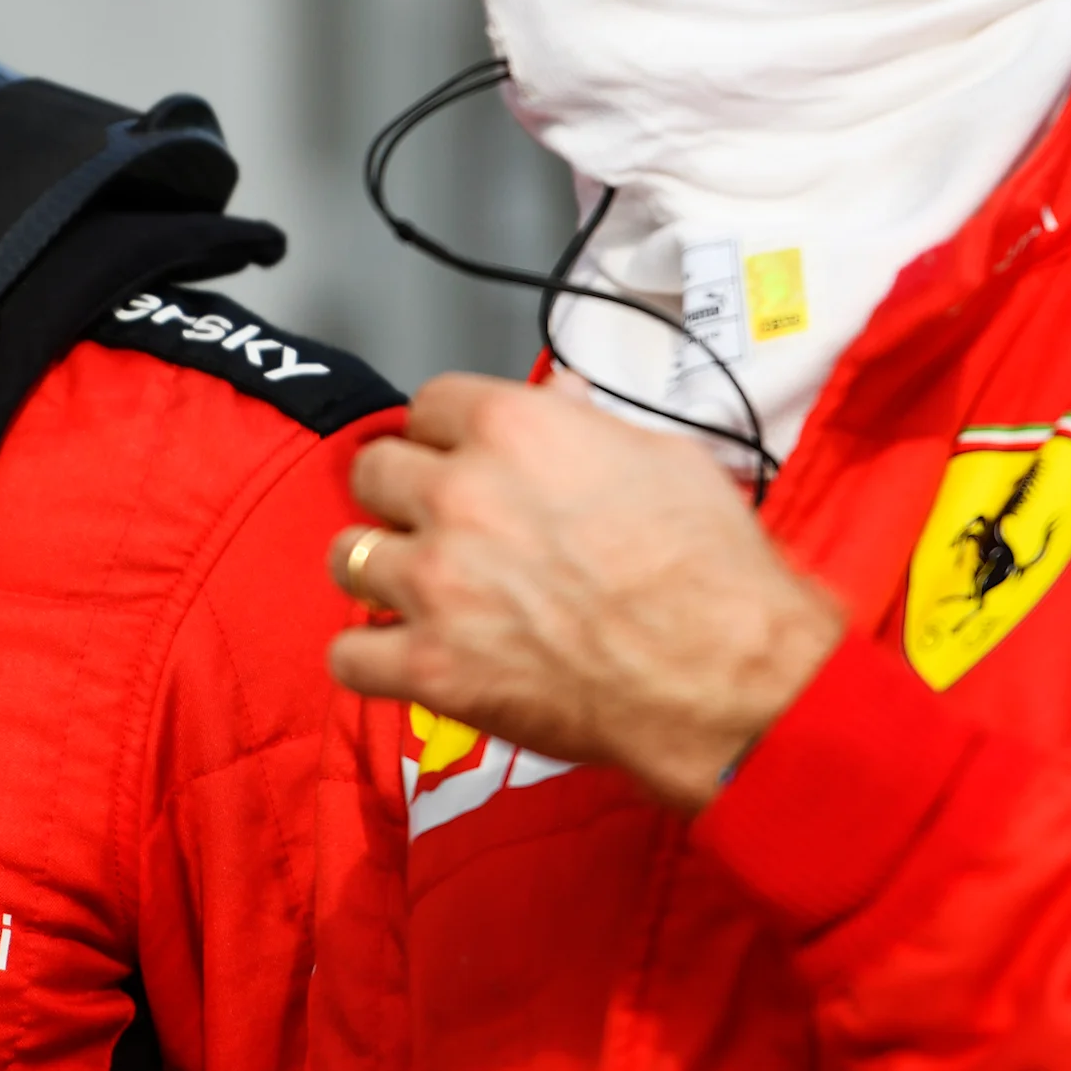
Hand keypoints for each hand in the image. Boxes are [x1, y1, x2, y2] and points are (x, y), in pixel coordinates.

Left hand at [328, 373, 846, 812]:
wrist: (723, 674)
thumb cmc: (710, 569)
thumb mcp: (662, 456)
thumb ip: (588, 423)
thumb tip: (560, 395)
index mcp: (513, 428)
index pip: (428, 403)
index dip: (444, 433)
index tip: (454, 455)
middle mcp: (460, 494)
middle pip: (374, 471)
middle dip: (401, 494)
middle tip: (436, 521)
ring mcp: (436, 582)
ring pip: (347, 554)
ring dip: (379, 569)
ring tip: (415, 588)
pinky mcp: (431, 666)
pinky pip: (347, 656)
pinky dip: (371, 659)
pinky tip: (404, 656)